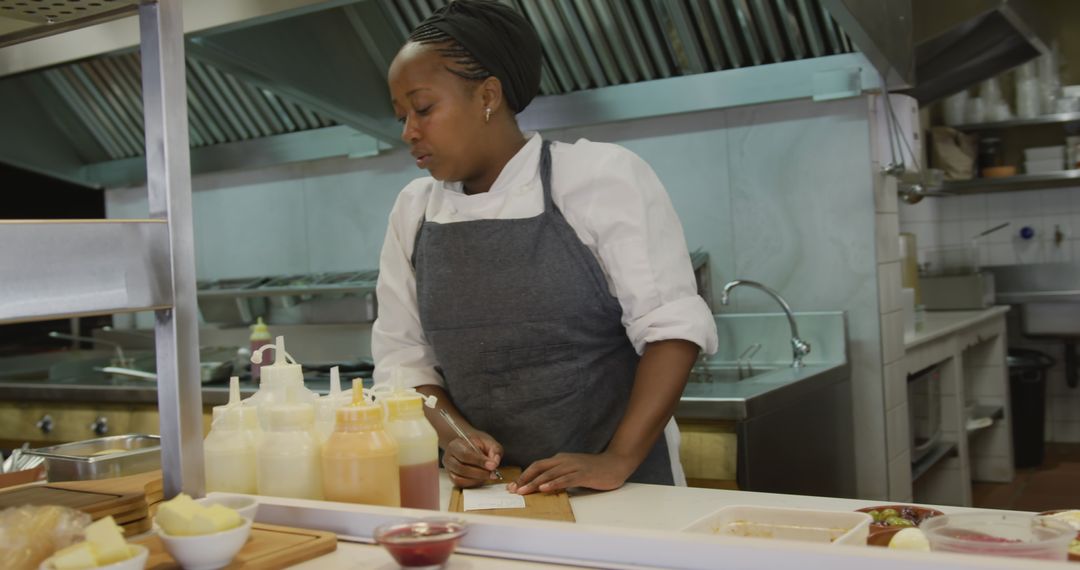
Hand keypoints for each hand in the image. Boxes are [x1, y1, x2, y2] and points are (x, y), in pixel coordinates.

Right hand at [443, 431, 502, 488]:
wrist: (469, 446)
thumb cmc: (478, 444)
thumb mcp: (488, 442)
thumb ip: (494, 450)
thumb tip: (495, 463)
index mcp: (455, 445)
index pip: (466, 454)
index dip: (479, 461)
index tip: (492, 466)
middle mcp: (448, 457)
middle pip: (462, 468)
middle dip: (480, 473)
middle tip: (493, 474)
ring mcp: (449, 469)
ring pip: (460, 478)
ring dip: (476, 479)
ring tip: (488, 476)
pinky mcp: (451, 477)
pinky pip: (460, 484)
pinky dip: (472, 483)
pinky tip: (481, 479)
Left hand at [507, 451, 635, 494]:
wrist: (615, 463)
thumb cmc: (594, 469)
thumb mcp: (573, 470)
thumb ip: (560, 475)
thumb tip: (544, 485)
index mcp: (560, 459)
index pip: (538, 465)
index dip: (524, 475)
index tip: (513, 485)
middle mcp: (564, 460)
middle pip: (540, 468)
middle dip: (525, 479)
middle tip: (513, 490)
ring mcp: (574, 466)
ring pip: (550, 474)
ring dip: (535, 483)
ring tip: (523, 491)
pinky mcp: (583, 474)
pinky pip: (566, 479)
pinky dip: (554, 483)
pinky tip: (545, 488)